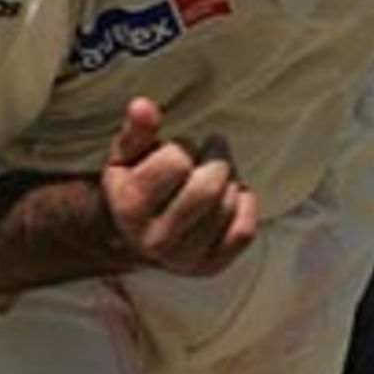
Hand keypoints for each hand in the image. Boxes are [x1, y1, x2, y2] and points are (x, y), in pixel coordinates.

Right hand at [101, 97, 258, 276]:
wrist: (132, 233)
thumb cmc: (135, 181)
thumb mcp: (127, 153)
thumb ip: (136, 129)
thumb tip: (143, 106)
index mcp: (131, 208)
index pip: (177, 163)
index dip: (183, 146)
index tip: (178, 147)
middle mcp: (156, 241)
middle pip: (208, 189)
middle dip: (216, 159)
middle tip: (211, 150)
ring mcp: (183, 259)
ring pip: (227, 208)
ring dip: (230, 181)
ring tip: (215, 173)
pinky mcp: (209, 267)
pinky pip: (243, 232)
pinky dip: (246, 205)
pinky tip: (233, 194)